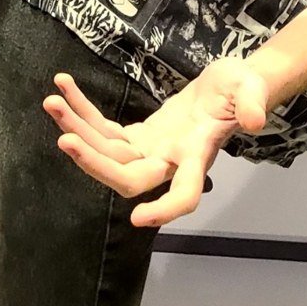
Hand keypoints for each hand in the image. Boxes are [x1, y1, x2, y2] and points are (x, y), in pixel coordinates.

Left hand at [43, 58, 267, 227]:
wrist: (231, 87)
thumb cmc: (244, 88)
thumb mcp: (252, 89)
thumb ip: (253, 103)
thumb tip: (253, 121)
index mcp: (198, 155)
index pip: (185, 193)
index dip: (165, 209)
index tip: (139, 218)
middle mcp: (170, 161)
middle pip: (128, 178)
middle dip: (94, 162)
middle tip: (64, 138)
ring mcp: (151, 150)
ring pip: (108, 153)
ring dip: (77, 129)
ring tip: (52, 101)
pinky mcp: (139, 136)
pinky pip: (105, 130)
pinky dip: (83, 111)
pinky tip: (63, 87)